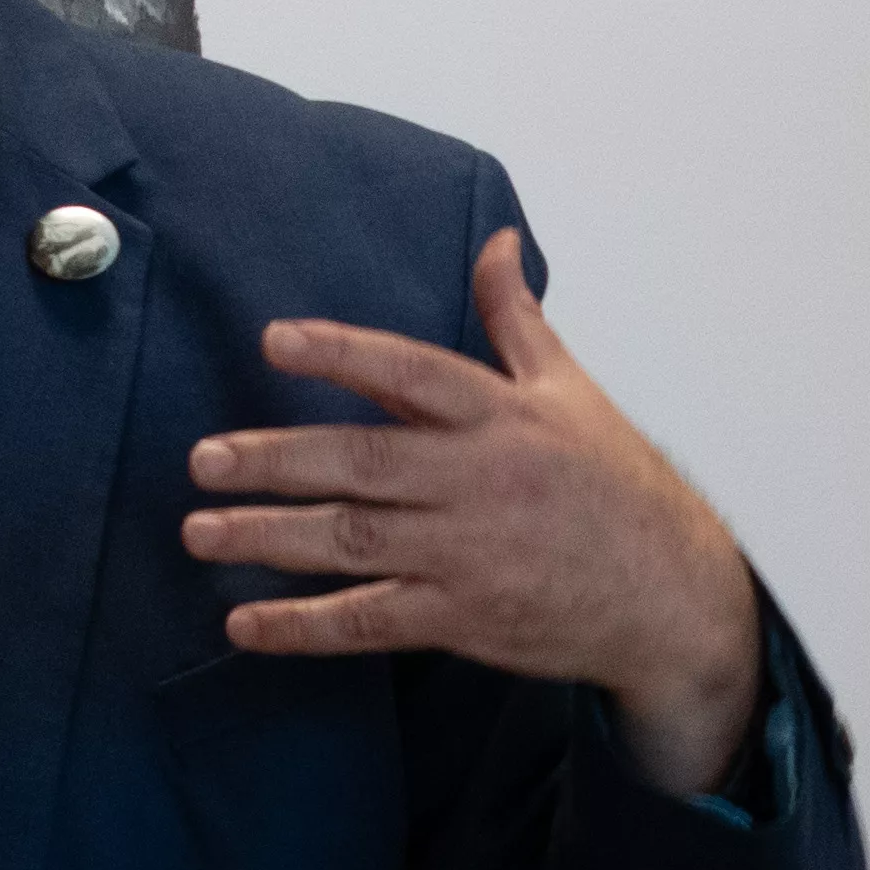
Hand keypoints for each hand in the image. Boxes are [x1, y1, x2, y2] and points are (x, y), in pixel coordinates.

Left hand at [184, 229, 764, 794]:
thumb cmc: (614, 486)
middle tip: (203, 458)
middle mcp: (480, 481)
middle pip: (363, 462)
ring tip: (200, 531)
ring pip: (355, 541)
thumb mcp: (571, 390)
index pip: (413, 372)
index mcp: (503, 416)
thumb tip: (497, 243)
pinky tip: (245, 623)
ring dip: (270, 537)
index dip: (343, 354)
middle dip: (276, 460)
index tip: (275, 340)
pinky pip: (371, 619)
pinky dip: (305, 625)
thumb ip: (516, 319)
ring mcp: (468, 554)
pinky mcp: (463, 618)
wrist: (669, 595)